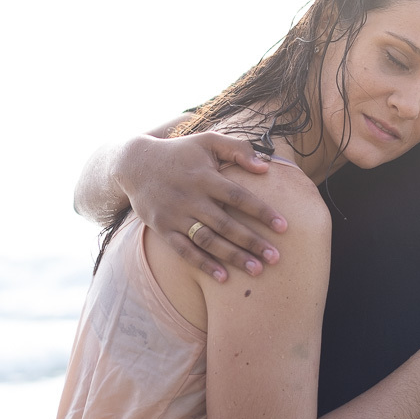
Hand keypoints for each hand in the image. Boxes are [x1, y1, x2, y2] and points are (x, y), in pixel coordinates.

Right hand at [117, 133, 288, 281]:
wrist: (135, 164)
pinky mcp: (163, 229)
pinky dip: (203, 264)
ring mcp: (176, 215)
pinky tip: (223, 277)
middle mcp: (191, 198)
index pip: (238, 196)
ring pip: (208, 240)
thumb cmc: (180, 152)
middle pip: (226, 224)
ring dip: (232, 257)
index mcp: (205, 177)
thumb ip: (238, 149)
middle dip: (252, 242)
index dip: (261, 211)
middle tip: (276, 258)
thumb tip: (266, 167)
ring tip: (257, 270)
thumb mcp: (207, 141)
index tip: (284, 227)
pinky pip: (184, 251)